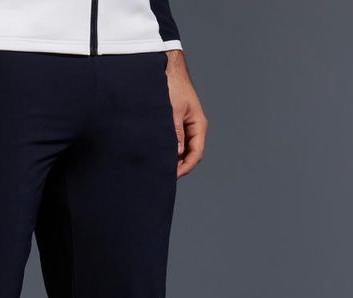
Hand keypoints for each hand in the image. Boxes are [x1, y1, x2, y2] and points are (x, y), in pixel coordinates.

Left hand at [166, 51, 207, 177]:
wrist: (164, 67)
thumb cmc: (172, 85)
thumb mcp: (173, 111)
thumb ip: (175, 133)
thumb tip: (176, 154)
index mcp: (198, 125)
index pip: (196, 154)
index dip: (185, 167)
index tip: (171, 175)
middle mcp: (192, 128)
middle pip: (188, 155)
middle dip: (177, 166)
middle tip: (161, 175)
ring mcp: (183, 127)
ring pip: (179, 150)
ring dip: (170, 158)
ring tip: (156, 166)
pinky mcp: (172, 125)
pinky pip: (172, 142)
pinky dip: (165, 150)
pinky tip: (154, 154)